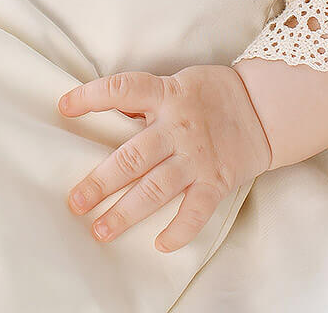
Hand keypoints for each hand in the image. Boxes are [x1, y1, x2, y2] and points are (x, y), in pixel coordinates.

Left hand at [58, 65, 270, 252]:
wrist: (262, 108)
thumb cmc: (211, 93)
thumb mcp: (176, 83)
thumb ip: (146, 100)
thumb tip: (107, 113)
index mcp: (166, 95)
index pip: (123, 89)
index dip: (91, 96)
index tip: (64, 107)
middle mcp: (178, 127)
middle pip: (132, 156)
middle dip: (101, 182)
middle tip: (75, 202)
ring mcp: (198, 157)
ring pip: (156, 189)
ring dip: (126, 212)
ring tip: (101, 230)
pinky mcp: (217, 181)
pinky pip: (195, 211)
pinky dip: (179, 231)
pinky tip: (159, 243)